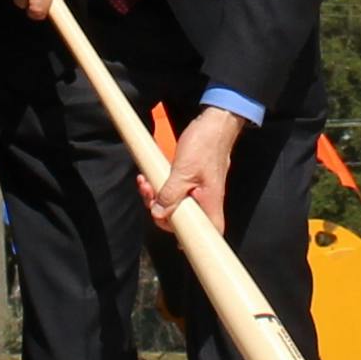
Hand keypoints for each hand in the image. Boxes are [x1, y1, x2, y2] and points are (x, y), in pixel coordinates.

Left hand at [153, 103, 244, 234]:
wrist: (214, 123)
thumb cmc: (206, 145)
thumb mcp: (183, 171)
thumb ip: (170, 194)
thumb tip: (158, 213)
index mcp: (210, 203)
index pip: (205, 233)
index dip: (186, 237)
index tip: (166, 223)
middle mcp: (206, 201)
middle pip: (183, 220)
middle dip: (160, 210)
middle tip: (149, 194)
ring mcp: (198, 192)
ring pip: (176, 205)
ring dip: (157, 197)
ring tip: (146, 183)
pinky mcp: (191, 182)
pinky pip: (174, 192)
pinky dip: (161, 188)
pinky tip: (150, 179)